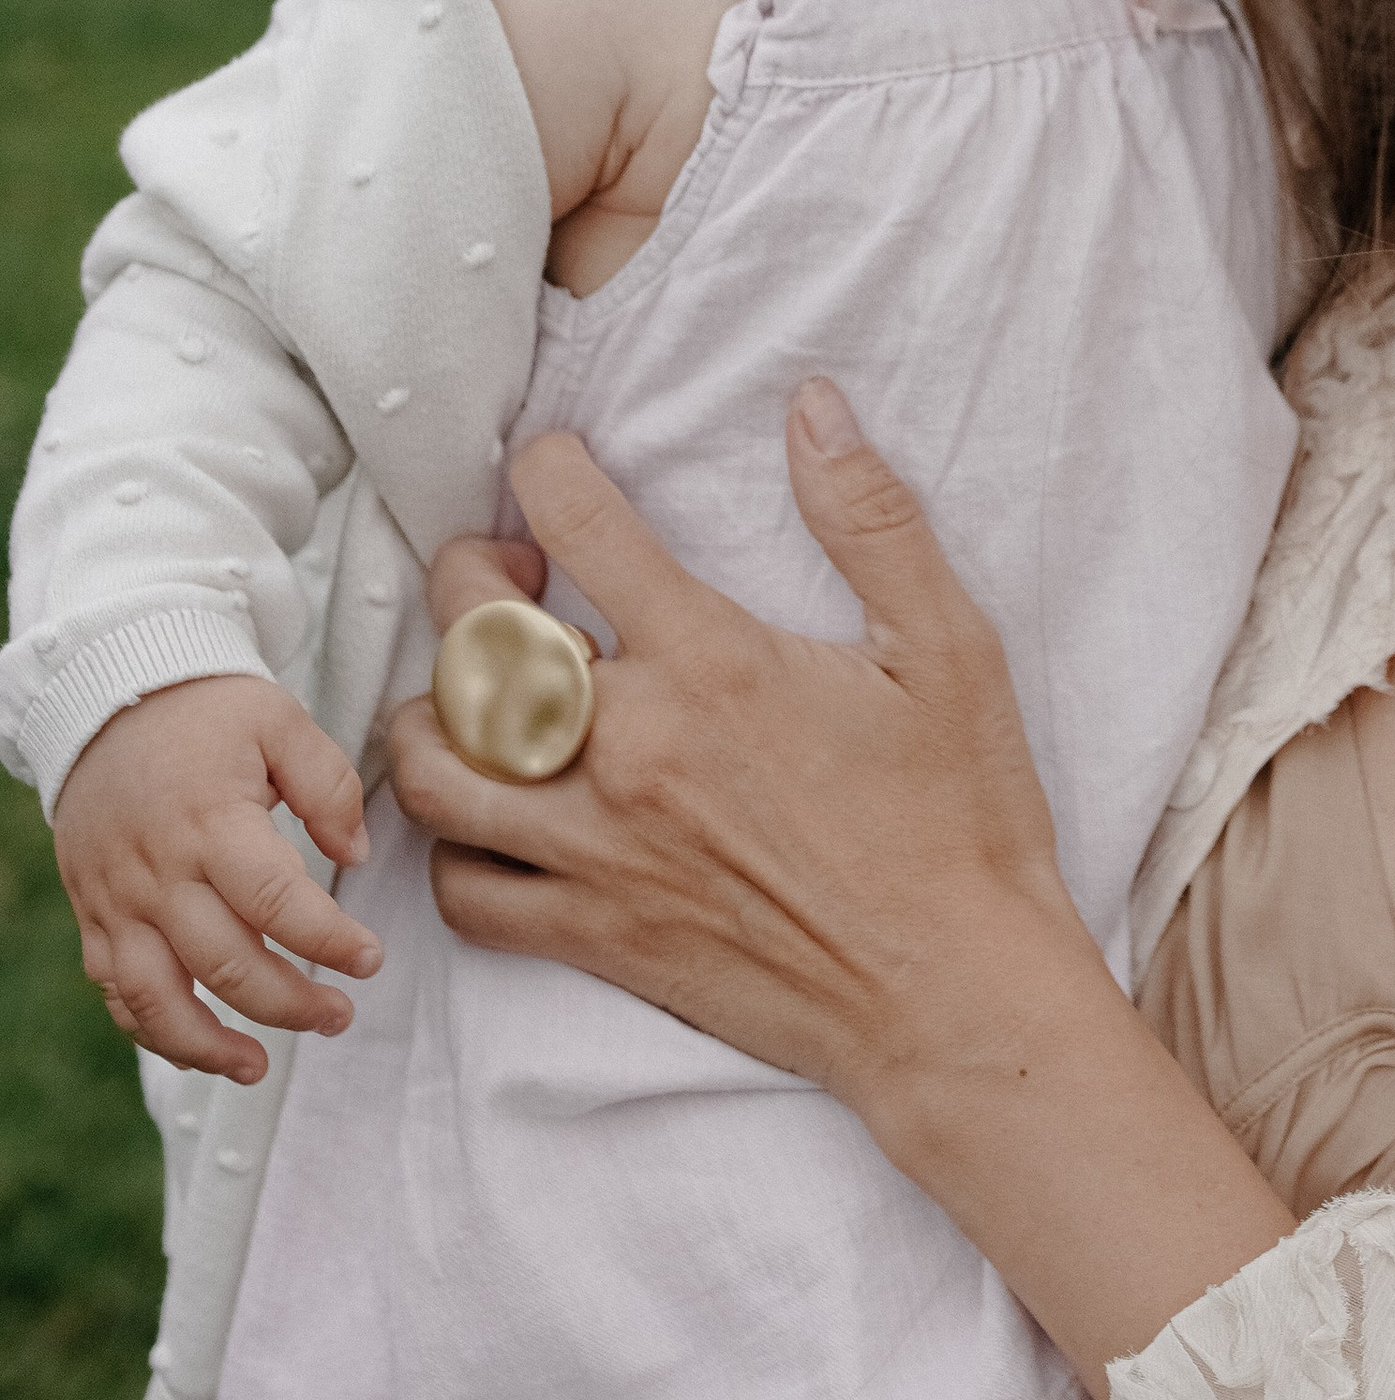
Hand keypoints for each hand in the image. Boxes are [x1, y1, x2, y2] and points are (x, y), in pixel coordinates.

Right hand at [53, 674, 381, 1084]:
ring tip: (259, 1066)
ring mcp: (118, 900)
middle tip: (338, 1016)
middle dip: (288, 1002)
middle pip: (224, 962)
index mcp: (212, 822)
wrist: (109, 699)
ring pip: (156, 998)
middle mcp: (159, 872)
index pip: (277, 902)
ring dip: (208, 1045)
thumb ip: (328, 785)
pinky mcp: (94, 913)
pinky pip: (116, 990)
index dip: (328, 942)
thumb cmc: (204, 710)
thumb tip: (353, 857)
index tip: (370, 962)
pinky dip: (153, 1029)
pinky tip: (197, 1046)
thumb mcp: (280, 720)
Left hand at [390, 391, 1080, 1116]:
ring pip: (435, 770)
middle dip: (464, 578)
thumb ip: (870, 517)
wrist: (951, 992)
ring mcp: (598, 850)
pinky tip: (494, 818)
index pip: (579, 526)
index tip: (549, 462)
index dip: (545, 471)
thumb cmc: (958, 817)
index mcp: (710, 662)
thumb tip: (813, 408)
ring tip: (470, 695)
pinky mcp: (592, 936)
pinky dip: (454, 849)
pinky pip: (464, 891)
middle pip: (471, 640)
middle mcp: (630, 750)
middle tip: (507, 574)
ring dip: (430, 715)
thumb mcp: (944, 645)